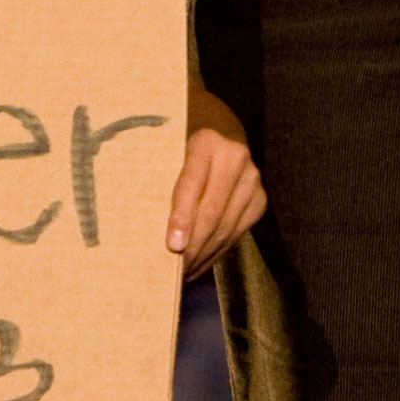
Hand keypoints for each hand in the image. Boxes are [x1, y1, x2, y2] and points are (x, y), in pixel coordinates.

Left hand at [165, 85, 267, 266]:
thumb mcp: (169, 149)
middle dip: (192, 245)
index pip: (191, 183)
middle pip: (212, 211)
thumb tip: (140, 224)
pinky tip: (200, 264)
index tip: (173, 246)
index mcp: (206, 141)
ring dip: (204, 254)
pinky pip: (237, 232)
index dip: (182, 216)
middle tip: (172, 270)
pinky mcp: (259, 198)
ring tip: (183, 273)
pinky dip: (217, 252)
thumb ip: (161, 177)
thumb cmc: (180, 142)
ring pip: (226, 226)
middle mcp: (235, 157)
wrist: (219, 127)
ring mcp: (252, 178)